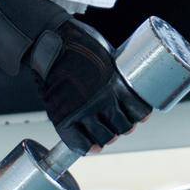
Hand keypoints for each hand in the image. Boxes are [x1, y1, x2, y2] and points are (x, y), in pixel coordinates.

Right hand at [28, 18, 150, 155]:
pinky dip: (87, 147)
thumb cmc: (78, 42)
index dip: (140, 115)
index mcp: (116, 82)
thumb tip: (124, 83)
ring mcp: (83, 110)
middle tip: (120, 123)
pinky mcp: (63, 117)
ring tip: (106, 132)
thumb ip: (115, 72)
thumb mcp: (107, 53)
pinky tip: (93, 147)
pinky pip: (79, 142)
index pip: (139, 111)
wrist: (49, 41)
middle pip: (124, 127)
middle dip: (124, 126)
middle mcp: (102, 99)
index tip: (138, 115)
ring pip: (106, 137)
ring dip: (108, 137)